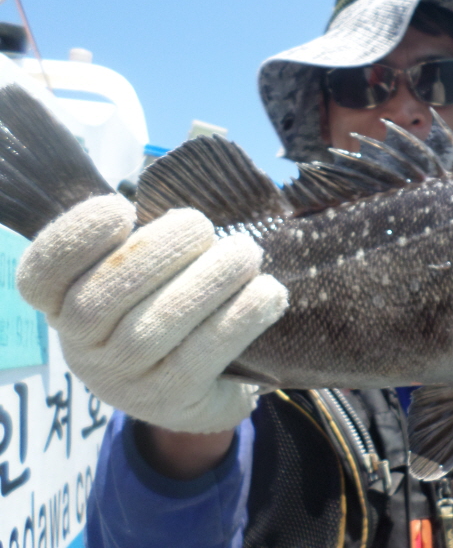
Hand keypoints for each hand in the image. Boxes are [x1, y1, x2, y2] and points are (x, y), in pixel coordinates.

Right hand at [17, 195, 287, 431]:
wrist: (193, 390)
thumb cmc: (162, 307)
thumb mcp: (139, 275)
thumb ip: (144, 240)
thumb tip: (184, 195)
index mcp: (63, 305)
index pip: (42, 275)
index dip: (74, 238)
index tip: (119, 209)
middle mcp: (83, 348)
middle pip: (102, 298)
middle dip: (158, 251)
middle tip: (202, 226)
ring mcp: (124, 381)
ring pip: (154, 329)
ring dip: (207, 281)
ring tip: (245, 253)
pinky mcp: (172, 401)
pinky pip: (202, 357)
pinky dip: (239, 318)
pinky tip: (268, 293)